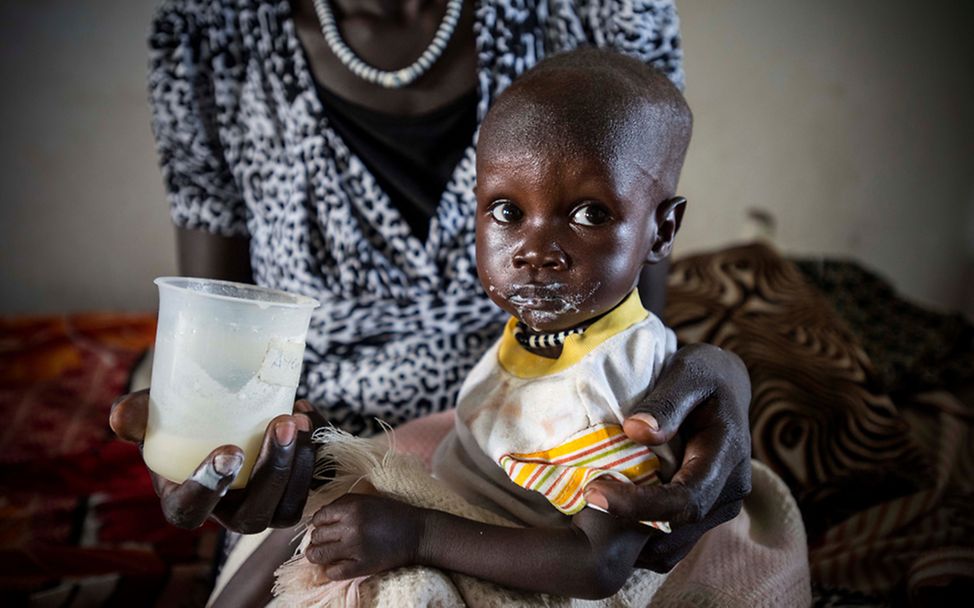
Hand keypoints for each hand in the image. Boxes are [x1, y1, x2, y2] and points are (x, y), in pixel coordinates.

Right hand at [109, 389, 318, 532]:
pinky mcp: (291, 493)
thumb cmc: (178, 421)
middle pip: (253, 514)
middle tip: (282, 423)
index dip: (210, 488)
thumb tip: (121, 416)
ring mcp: (262, 508)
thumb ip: (137, 416)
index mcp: (184, 501)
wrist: (215, 415)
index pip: (192, 511)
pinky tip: (309, 413)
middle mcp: (226, 514)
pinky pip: (313, 485)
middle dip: (272, 470)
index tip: (228, 452)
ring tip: (299, 419)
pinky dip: (317, 452)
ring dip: (301, 466)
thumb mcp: (152, 416)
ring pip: (288, 507)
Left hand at [306, 494, 425, 579]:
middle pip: (316, 536)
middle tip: (327, 541)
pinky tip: (337, 566)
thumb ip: (344, 504)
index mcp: (351, 507)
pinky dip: (331, 571)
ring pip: (318, 555)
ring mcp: (355, 548)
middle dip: (318, 539)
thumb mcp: (368, 500)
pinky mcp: (362, 566)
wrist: (419, 533)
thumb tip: (320, 517)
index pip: (319, 517)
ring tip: (324, 555)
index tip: (325, 527)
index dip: (319, 523)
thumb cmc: (394, 514)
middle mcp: (350, 526)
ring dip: (318, 555)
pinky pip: (333, 572)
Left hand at [584, 343, 752, 571]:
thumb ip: (667, 402)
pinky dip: (641, 538)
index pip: (685, 500)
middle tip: (581, 506)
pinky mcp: (706, 511)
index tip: (594, 492)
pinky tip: (609, 519)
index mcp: (727, 455)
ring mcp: (721, 505)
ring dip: (632, 540)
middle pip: (677, 529)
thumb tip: (637, 432)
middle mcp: (731, 490)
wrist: (726, 384)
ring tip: (590, 516)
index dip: (638, 506)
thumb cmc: (703, 373)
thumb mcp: (687, 373)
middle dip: (627, 527)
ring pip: (674, 543)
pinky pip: (673, 538)